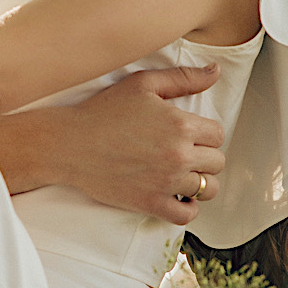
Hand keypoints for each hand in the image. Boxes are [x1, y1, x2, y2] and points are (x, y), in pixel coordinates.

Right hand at [54, 67, 225, 224]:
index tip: (189, 135)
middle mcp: (178, 155)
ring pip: (207, 189)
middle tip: (184, 153)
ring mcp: (166, 182)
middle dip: (204, 156)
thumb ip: (183, 77)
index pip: (217, 134)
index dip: (205, 134)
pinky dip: (188, 208)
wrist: (69, 144)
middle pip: (216, 162)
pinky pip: (186, 215)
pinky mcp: (150, 203)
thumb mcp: (143, 83)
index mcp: (181, 124)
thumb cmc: (102, 111)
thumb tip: (214, 72)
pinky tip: (178, 197)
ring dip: (199, 182)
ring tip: (183, 175)